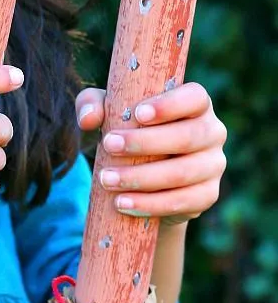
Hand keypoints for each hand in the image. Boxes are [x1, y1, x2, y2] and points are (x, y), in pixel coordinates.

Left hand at [75, 82, 226, 224]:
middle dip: (145, 143)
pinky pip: (183, 201)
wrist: (145, 178)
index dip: (170, 105)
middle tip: (109, 146)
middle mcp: (212, 132)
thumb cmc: (128, 132)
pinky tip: (123, 203)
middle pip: (188, 136)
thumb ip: (93, 106)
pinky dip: (151, 204)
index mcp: (196, 104)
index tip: (138, 114)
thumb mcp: (108, 114)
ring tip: (107, 180)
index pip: (195, 97)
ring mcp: (214, 165)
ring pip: (182, 173)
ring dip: (142, 178)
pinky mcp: (207, 195)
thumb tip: (89, 120)